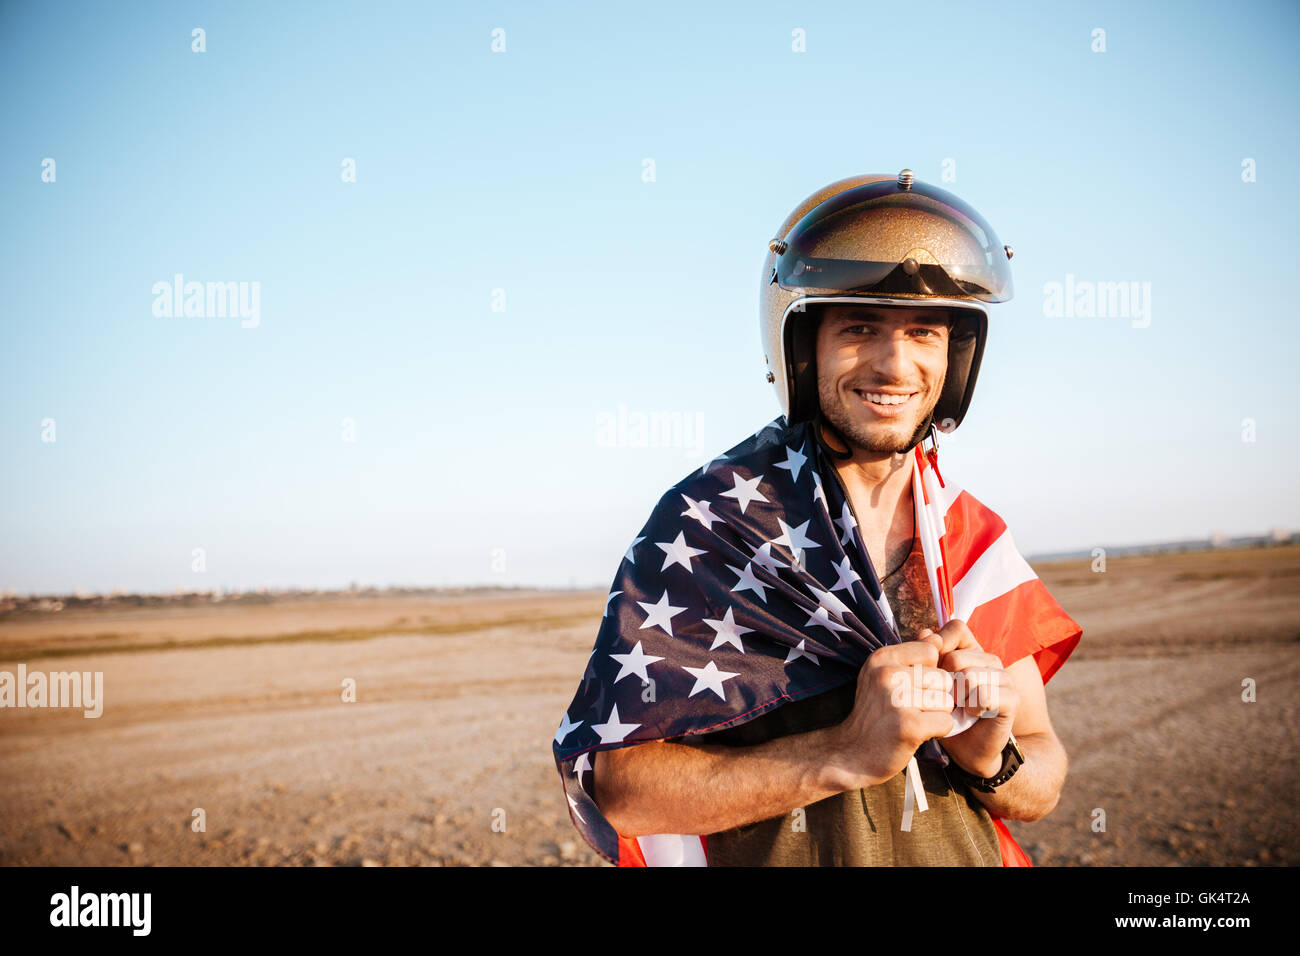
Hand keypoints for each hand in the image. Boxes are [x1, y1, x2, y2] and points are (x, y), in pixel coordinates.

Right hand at [828, 640, 955, 789]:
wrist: (851, 753)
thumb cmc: (874, 713)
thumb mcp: (884, 675)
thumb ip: (912, 654)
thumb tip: (936, 635)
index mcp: (882, 657)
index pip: (931, 651)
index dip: (930, 671)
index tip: (914, 686)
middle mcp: (887, 674)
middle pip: (943, 678)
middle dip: (936, 695)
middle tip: (913, 708)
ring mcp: (897, 700)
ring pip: (947, 701)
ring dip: (937, 714)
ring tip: (913, 719)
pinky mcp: (908, 726)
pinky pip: (946, 722)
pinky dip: (938, 731)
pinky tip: (918, 734)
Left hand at [917, 619, 1017, 778]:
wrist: (967, 749)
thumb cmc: (946, 713)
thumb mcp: (930, 683)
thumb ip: (927, 656)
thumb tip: (926, 632)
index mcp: (970, 651)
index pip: (956, 628)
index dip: (939, 646)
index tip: (932, 670)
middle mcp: (989, 659)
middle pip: (956, 657)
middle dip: (943, 683)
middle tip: (947, 699)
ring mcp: (1004, 677)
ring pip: (969, 676)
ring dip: (957, 699)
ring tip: (960, 708)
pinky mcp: (1012, 698)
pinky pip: (985, 695)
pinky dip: (973, 708)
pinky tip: (973, 715)